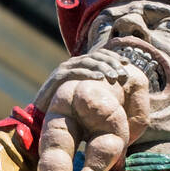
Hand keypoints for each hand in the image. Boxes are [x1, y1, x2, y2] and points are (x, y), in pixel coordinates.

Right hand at [34, 50, 150, 112]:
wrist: (42, 115)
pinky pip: (76, 71)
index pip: (100, 55)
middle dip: (112, 63)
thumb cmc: (66, 110)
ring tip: (115, 76)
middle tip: (123, 74)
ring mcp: (65, 69)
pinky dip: (89, 73)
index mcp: (81, 66)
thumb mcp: (85, 99)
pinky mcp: (58, 77)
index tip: (127, 65)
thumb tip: (117, 101)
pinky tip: (100, 78)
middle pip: (96, 57)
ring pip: (88, 62)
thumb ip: (96, 94)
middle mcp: (74, 64)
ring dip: (103, 67)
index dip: (114, 57)